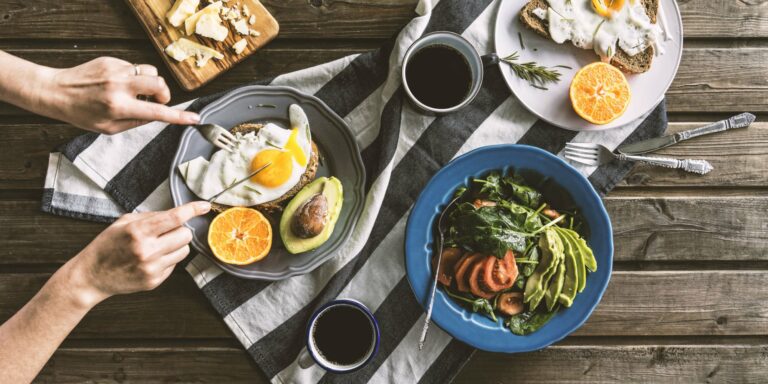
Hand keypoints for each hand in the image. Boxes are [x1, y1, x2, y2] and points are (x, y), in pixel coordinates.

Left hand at [43, 57, 198, 133]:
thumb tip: (158, 114)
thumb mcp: (109, 128)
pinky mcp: (111, 61)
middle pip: (159, 84)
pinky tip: (118, 83)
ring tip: (136, 91)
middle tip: (157, 100)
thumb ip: (136, 122)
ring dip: (150, 83)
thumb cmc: (82, 114)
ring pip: (150, 72)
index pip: (157, 112)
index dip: (179, 117)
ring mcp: (116, 71)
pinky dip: (133, 77)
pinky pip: (134, 67)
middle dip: (164, 93)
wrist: (57, 91)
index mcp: (119, 107)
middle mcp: (119, 87)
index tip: (194, 118)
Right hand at [66, 201, 210, 306]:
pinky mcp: (154, 281)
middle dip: (180, 230)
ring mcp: (152, 268)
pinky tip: (150, 259)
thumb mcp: (124, 222)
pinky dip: (167, 259)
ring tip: (158, 246)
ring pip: (184, 251)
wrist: (91, 275)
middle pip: (185, 235)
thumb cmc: (108, 245)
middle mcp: (147, 250)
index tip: (204, 206)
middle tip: (167, 231)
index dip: (193, 209)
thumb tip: (178, 215)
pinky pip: (174, 265)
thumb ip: (152, 217)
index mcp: (138, 231)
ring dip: (176, 245)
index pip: (175, 218)